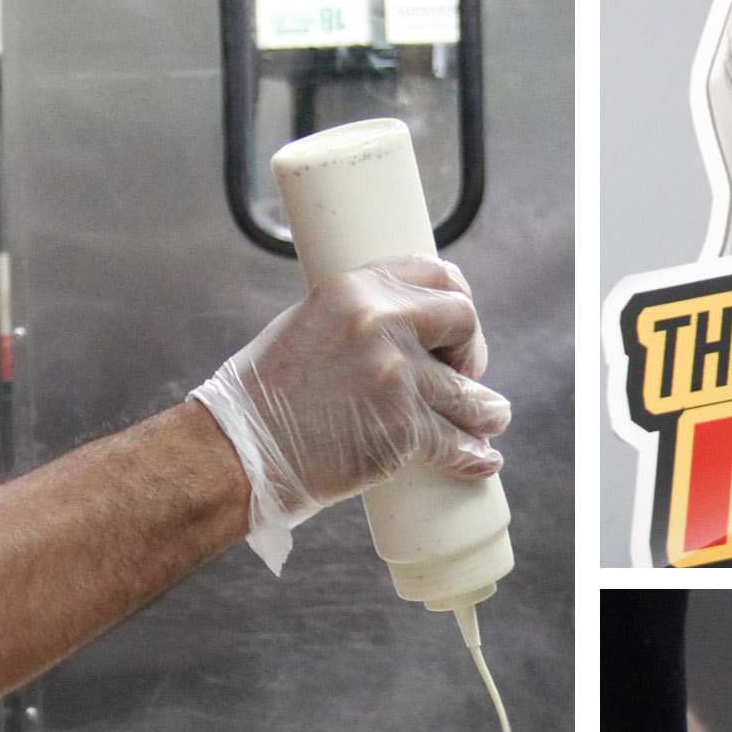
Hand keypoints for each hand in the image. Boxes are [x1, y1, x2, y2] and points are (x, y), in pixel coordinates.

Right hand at [187, 255, 508, 570]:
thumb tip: (398, 335)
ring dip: (485, 408)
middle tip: (466, 373)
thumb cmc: (264, 397)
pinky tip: (483, 459)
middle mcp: (381, 323)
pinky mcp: (403, 428)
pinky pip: (456, 442)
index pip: (434, 272)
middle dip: (472, 349)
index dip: (455, 298)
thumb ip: (355, 323)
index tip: (456, 325)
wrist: (240, 449)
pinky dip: (474, 455)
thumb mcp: (306, 328)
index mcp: (354, 289)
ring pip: (467, 391)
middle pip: (462, 319)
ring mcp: (397, 376)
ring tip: (491, 417)